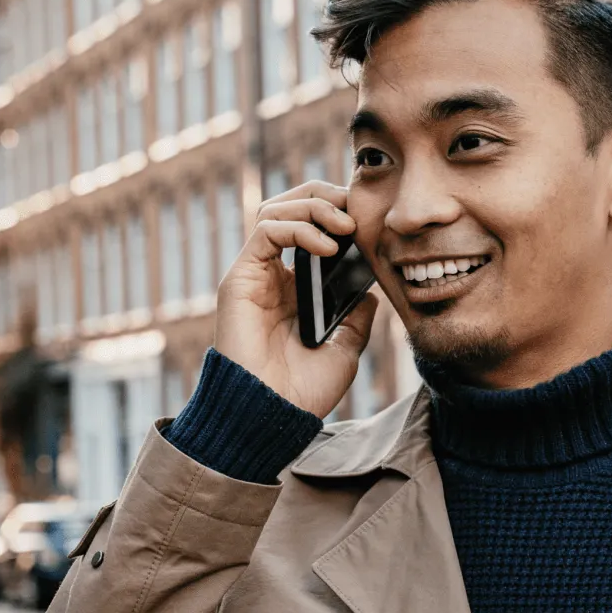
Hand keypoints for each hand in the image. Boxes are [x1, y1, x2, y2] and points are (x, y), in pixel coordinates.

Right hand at [215, 179, 378, 416]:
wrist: (273, 415)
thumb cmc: (303, 392)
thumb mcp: (345, 349)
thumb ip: (356, 317)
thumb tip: (371, 291)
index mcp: (296, 290)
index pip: (312, 230)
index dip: (338, 215)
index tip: (368, 221)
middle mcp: (273, 276)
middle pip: (291, 208)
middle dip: (325, 198)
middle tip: (356, 208)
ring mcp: (255, 274)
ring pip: (276, 210)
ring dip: (314, 207)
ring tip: (346, 225)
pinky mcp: (240, 277)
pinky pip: (266, 230)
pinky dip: (299, 228)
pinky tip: (328, 246)